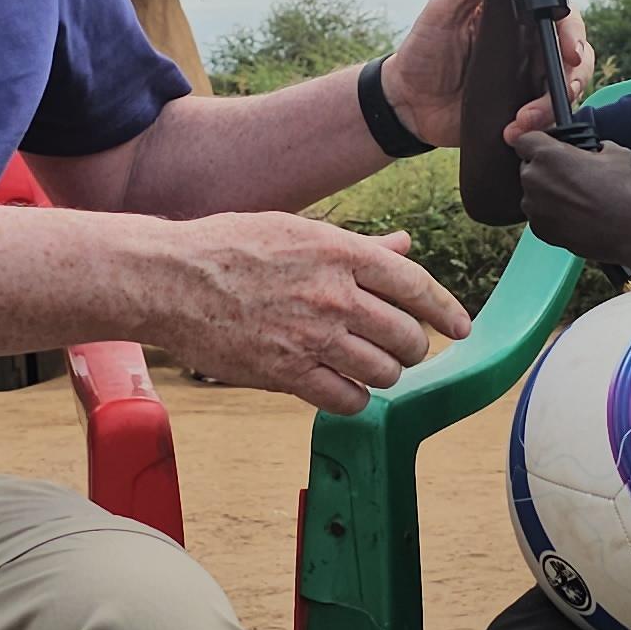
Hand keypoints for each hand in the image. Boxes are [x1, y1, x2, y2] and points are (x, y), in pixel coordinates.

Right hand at [152, 214, 474, 414]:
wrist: (170, 279)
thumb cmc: (229, 247)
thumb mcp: (298, 230)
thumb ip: (357, 246)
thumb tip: (402, 246)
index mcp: (340, 252)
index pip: (416, 285)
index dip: (446, 310)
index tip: (460, 327)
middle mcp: (334, 295)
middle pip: (407, 336)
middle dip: (410, 346)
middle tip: (398, 347)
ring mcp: (312, 336)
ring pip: (384, 372)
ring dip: (384, 374)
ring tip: (366, 365)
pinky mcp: (287, 373)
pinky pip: (348, 399)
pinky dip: (355, 398)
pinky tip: (343, 387)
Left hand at [381, 0, 595, 148]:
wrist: (406, 104)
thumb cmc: (422, 52)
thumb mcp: (442, 10)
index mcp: (518, 20)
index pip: (561, 17)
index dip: (572, 32)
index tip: (568, 51)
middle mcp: (530, 49)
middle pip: (575, 56)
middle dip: (573, 75)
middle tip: (564, 90)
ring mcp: (529, 82)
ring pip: (565, 90)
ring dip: (550, 107)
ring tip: (523, 120)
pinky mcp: (522, 112)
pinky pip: (546, 119)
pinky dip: (537, 126)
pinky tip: (514, 131)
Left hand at [508, 128, 630, 262]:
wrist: (624, 229)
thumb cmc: (620, 189)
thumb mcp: (616, 153)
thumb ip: (598, 146)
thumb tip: (599, 149)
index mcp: (547, 154)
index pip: (525, 140)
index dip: (538, 143)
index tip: (548, 148)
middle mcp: (533, 177)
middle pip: (528, 167)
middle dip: (544, 169)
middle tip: (568, 176)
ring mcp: (532, 205)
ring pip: (533, 193)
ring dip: (547, 193)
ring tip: (574, 200)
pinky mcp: (537, 228)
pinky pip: (538, 215)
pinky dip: (550, 214)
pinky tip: (573, 216)